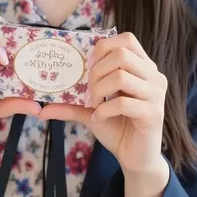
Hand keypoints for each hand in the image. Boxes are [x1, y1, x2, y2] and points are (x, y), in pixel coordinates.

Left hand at [39, 32, 166, 174]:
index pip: (126, 39)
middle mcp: (153, 75)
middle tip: (89, 91)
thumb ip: (70, 104)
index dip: (103, 47)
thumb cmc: (116, 126)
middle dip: (97, 71)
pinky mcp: (154, 113)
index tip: (89, 66)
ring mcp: (156, 93)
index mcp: (142, 66)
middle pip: (122, 54)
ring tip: (94, 105)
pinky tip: (99, 119)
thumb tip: (40, 108)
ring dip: (99, 90)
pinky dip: (104, 111)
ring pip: (121, 76)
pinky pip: (123, 103)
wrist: (135, 157)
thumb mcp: (92, 110)